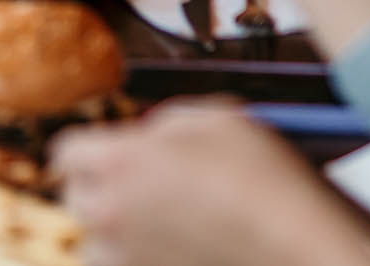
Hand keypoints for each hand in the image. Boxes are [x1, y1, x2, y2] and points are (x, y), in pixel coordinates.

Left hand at [51, 100, 369, 265]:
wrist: (302, 248)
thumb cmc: (266, 182)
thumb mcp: (216, 119)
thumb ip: (166, 124)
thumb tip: (150, 137)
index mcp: (118, 162)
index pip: (67, 152)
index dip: (85, 149)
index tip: (97, 154)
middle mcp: (111, 213)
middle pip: (76, 198)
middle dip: (99, 188)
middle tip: (131, 186)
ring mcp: (127, 258)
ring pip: (96, 246)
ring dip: (115, 235)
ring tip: (157, 226)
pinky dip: (140, 261)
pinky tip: (173, 250)